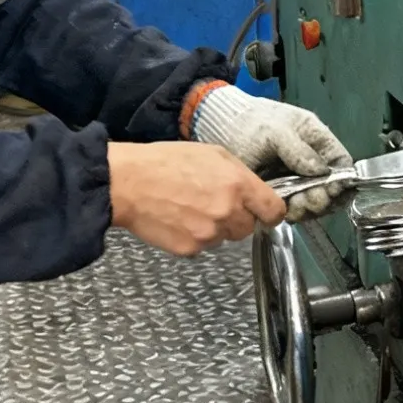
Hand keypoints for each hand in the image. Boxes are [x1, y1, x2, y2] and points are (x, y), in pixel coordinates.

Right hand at [107, 141, 283, 254]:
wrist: (128, 183)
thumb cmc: (167, 162)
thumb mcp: (212, 154)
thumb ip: (240, 175)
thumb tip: (255, 194)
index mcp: (238, 185)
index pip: (274, 211)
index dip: (270, 212)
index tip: (264, 212)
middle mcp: (228, 212)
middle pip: (249, 227)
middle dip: (237, 218)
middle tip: (214, 203)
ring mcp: (209, 234)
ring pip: (225, 238)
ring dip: (215, 228)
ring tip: (191, 208)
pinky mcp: (190, 249)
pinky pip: (203, 247)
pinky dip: (194, 237)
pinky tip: (179, 220)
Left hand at [190, 85, 352, 215]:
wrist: (220, 128)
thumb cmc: (250, 123)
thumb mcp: (275, 132)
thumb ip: (299, 151)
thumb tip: (321, 172)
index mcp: (316, 138)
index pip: (340, 162)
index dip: (341, 179)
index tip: (331, 193)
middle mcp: (310, 158)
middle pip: (329, 185)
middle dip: (322, 197)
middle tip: (310, 203)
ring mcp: (294, 174)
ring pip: (312, 198)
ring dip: (308, 207)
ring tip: (296, 209)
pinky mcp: (278, 188)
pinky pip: (293, 204)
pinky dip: (292, 211)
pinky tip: (286, 213)